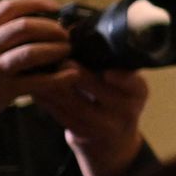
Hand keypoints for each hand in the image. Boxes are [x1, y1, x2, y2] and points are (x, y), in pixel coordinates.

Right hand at [0, 0, 66, 145]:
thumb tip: (26, 20)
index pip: (8, 7)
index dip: (37, 4)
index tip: (55, 7)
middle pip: (25, 26)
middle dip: (52, 28)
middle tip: (65, 33)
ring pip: (32, 51)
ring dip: (57, 49)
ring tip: (67, 50)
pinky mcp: (2, 91)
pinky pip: (38, 81)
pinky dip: (60, 77)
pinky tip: (72, 74)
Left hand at [27, 65, 147, 175]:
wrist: (112, 139)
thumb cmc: (116, 98)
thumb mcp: (126, 84)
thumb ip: (113, 65)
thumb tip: (84, 37)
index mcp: (138, 93)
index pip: (133, 84)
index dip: (122, 79)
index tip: (108, 72)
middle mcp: (125, 111)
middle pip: (100, 93)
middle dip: (80, 77)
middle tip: (63, 61)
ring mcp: (103, 126)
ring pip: (75, 104)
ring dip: (57, 86)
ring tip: (43, 69)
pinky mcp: (80, 133)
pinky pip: (60, 114)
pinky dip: (47, 100)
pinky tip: (37, 87)